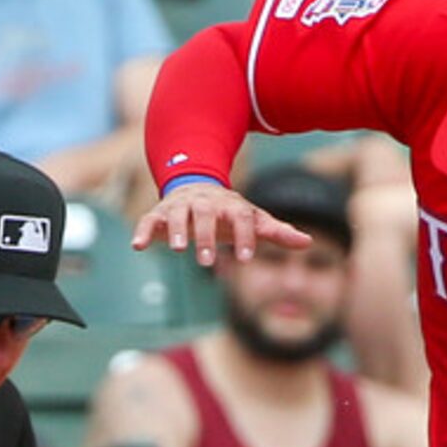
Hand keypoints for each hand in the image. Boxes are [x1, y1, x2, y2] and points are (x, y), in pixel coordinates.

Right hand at [131, 179, 313, 267]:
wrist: (196, 185)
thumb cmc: (229, 212)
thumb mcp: (253, 219)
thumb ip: (276, 232)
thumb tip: (308, 242)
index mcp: (231, 206)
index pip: (241, 218)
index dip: (244, 237)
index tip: (246, 258)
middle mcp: (205, 203)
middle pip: (206, 215)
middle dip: (205, 236)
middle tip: (205, 261)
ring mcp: (181, 207)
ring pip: (178, 215)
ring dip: (178, 230)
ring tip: (178, 249)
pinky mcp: (160, 213)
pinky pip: (150, 220)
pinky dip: (143, 231)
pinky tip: (138, 246)